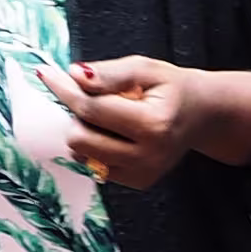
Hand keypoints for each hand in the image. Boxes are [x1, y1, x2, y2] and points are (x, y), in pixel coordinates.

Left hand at [42, 55, 250, 192]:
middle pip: (80, 138)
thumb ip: (110, 73)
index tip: (46, 74)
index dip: (64, 89)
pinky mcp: (139, 182)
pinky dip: (95, 147)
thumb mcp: (146, 69)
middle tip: (92, 97)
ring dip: (84, 131)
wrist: (204, 115)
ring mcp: (144, 173)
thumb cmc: (173, 88)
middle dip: (77, 113)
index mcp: (154, 124)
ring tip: (106, 116)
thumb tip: (73, 75)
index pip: (91, 109)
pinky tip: (114, 133)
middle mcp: (149, 155)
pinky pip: (94, 166)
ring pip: (82, 155)